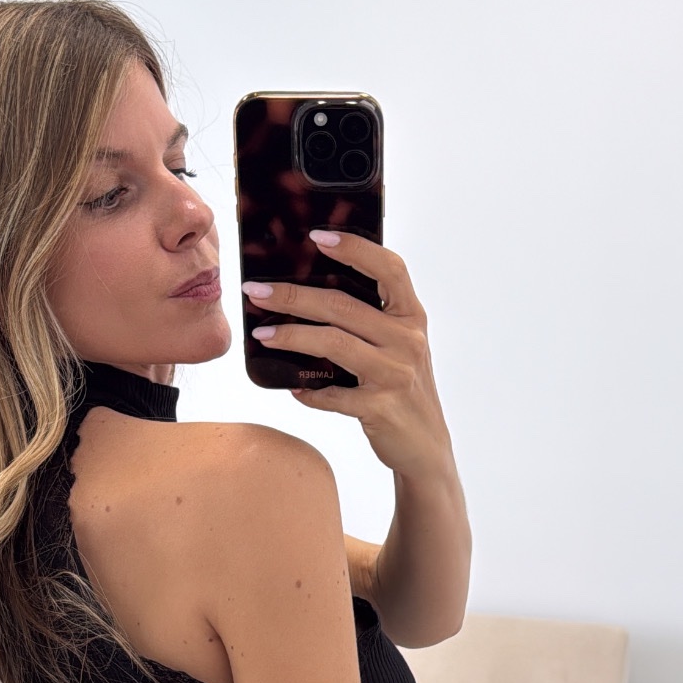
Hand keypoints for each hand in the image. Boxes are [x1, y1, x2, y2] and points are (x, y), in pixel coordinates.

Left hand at [243, 232, 453, 483]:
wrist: (426, 446)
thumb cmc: (404, 388)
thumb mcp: (400, 346)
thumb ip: (372, 320)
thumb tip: (309, 293)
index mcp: (412, 316)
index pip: (390, 269)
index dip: (355, 248)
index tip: (316, 237)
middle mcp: (407, 340)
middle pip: (343, 306)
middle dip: (294, 295)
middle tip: (256, 291)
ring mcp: (395, 374)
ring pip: (334, 343)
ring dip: (292, 336)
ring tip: (262, 334)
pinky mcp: (381, 408)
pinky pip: (332, 395)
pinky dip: (308, 390)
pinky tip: (292, 386)